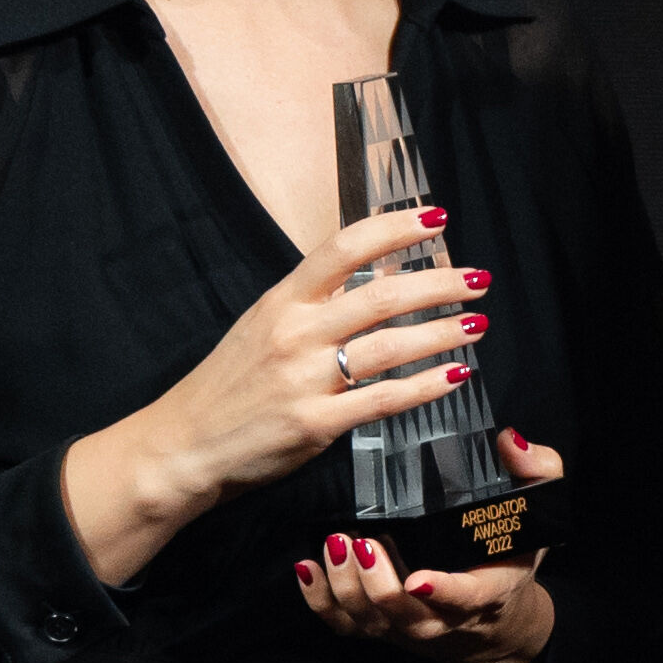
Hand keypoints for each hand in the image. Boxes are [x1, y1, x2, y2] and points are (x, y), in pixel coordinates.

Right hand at [65, 207, 486, 584]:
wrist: (184, 444)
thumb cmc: (231, 384)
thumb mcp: (264, 326)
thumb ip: (316, 304)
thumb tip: (378, 276)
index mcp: (282, 301)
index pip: (344, 248)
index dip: (394, 229)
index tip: (436, 218)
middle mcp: (295, 333)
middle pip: (382, 296)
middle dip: (439, 285)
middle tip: (478, 280)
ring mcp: (306, 379)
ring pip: (391, 346)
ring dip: (443, 333)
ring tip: (478, 324)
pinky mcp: (316, 423)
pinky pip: (385, 399)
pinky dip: (427, 386)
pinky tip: (456, 375)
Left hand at [290, 433, 566, 662]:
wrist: (491, 618)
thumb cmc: (508, 556)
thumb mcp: (533, 515)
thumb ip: (534, 475)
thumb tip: (509, 440)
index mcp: (485, 592)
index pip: (465, 598)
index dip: (442, 593)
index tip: (419, 580)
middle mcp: (442, 617)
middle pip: (402, 613)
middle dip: (376, 583)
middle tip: (361, 541)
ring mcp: (405, 625)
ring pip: (367, 619)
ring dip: (345, 584)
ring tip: (336, 543)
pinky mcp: (378, 626)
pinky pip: (342, 624)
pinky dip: (319, 599)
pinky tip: (309, 566)